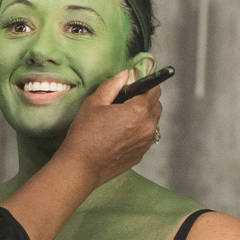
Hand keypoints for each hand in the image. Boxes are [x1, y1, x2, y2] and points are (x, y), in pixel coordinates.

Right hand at [56, 69, 162, 187]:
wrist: (83, 165)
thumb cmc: (85, 133)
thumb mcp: (94, 102)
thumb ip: (113, 85)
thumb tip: (127, 74)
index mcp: (138, 111)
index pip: (154, 89)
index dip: (144, 84)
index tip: (133, 84)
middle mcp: (148, 127)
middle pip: (156, 105)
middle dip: (144, 99)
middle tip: (123, 101)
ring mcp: (147, 142)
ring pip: (153, 121)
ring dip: (142, 115)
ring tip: (119, 118)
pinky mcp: (142, 153)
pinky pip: (146, 135)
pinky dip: (138, 130)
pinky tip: (119, 132)